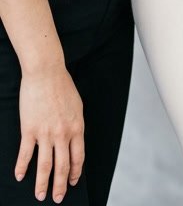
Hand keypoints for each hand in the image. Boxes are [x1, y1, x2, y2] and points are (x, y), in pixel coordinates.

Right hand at [17, 65, 83, 202]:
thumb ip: (75, 125)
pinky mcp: (29, 130)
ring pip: (44, 165)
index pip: (78, 157)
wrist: (46, 73)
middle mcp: (63, 133)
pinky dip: (22, 167)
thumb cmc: (62, 86)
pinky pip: (25, 154)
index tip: (72, 182)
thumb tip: (73, 141)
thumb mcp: (76, 107)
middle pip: (62, 166)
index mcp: (77, 127)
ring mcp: (46, 133)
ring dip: (42, 183)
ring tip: (40, 196)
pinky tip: (19, 176)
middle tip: (57, 198)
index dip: (75, 173)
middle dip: (60, 185)